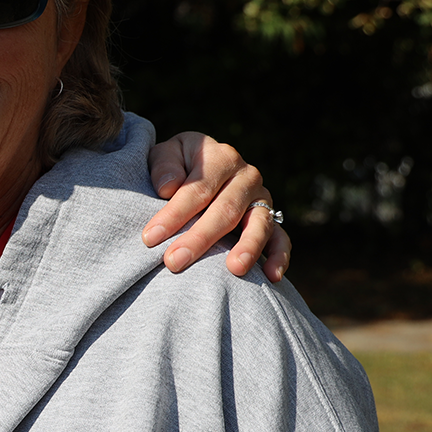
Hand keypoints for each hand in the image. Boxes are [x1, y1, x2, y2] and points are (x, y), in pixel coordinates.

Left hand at [143, 132, 290, 282]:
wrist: (200, 166)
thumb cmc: (178, 165)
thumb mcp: (167, 155)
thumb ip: (165, 166)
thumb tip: (168, 187)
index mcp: (221, 158)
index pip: (198, 189)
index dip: (174, 214)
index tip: (150, 237)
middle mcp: (247, 176)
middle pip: (226, 210)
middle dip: (199, 238)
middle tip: (174, 261)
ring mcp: (262, 199)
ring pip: (259, 224)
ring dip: (248, 247)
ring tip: (234, 269)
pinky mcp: (271, 219)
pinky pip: (281, 239)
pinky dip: (279, 257)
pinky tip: (271, 276)